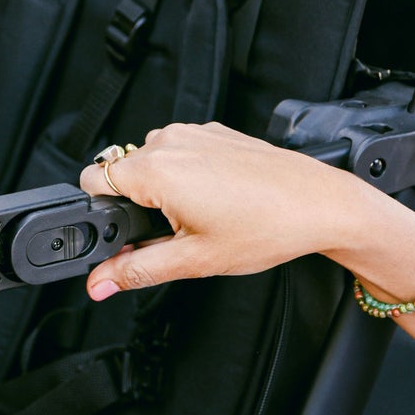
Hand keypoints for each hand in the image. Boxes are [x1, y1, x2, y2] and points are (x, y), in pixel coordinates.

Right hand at [79, 122, 404, 298]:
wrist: (321, 205)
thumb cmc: (269, 227)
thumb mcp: (195, 259)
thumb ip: (136, 270)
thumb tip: (99, 283)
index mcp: (158, 171)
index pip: (93, 180)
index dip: (104, 212)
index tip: (126, 234)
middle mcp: (171, 142)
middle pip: (121, 171)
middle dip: (135, 204)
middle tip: (172, 233)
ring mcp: (195, 132)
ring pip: (150, 161)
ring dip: (160, 188)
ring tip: (198, 216)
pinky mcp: (215, 131)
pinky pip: (179, 151)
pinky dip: (185, 174)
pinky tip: (215, 199)